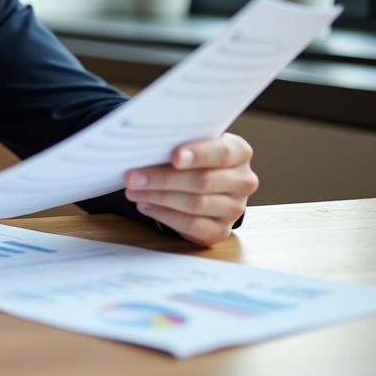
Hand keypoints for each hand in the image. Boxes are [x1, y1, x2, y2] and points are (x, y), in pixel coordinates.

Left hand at [124, 133, 258, 246]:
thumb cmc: (195, 159)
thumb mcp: (192, 145)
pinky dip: (164, 215)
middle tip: (133, 177)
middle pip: (203, 181)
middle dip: (163, 179)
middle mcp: (243, 181)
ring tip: (133, 191)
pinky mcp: (221, 230)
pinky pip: (192, 225)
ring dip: (158, 197)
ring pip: (195, 204)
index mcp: (240, 153)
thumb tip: (146, 148)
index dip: (198, 154)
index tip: (175, 156)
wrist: (208, 184)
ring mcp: (234, 208)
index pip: (222, 153)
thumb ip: (178, 144)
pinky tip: (146, 205)